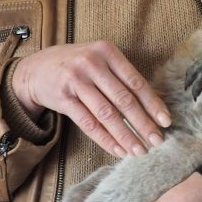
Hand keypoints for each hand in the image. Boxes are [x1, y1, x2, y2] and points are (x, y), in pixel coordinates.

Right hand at [12, 40, 170, 156]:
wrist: (36, 68)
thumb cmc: (77, 65)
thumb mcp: (100, 60)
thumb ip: (123, 77)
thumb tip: (155, 101)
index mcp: (107, 52)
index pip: (136, 82)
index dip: (153, 103)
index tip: (166, 121)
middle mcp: (92, 64)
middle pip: (124, 99)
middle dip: (143, 123)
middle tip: (157, 141)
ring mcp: (76, 80)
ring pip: (106, 114)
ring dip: (126, 135)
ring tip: (139, 150)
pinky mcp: (63, 98)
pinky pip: (88, 123)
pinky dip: (105, 139)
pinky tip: (118, 149)